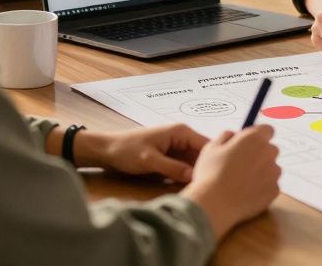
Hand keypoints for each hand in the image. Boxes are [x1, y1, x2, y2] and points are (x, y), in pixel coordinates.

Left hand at [83, 124, 208, 181]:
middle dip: (205, 170)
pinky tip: (189, 188)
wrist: (106, 151)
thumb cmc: (126, 151)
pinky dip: (186, 177)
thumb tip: (194, 177)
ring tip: (201, 189)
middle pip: (203, 156)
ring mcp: (177, 148)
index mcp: (181, 132)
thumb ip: (172, 168)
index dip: (213, 162)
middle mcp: (183, 138)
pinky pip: (184, 168)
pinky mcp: (171, 158)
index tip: (215, 179)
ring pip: (194, 163)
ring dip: (196, 175)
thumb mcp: (150, 160)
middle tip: (209, 188)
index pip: (207, 145)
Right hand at [181, 126, 281, 237]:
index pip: (267, 130)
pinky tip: (245, 193)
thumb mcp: (212, 147)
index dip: (257, 136)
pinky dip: (261, 188)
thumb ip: (226, 136)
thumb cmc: (211, 174)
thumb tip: (233, 135)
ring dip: (261, 172)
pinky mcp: (274, 191)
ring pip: (271, 168)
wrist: (215, 204)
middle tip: (241, 164)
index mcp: (254, 138)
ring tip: (240, 182)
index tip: (249, 143)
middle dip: (259, 154)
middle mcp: (268, 153)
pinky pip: (270, 185)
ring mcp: (273, 173)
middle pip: (270, 149)